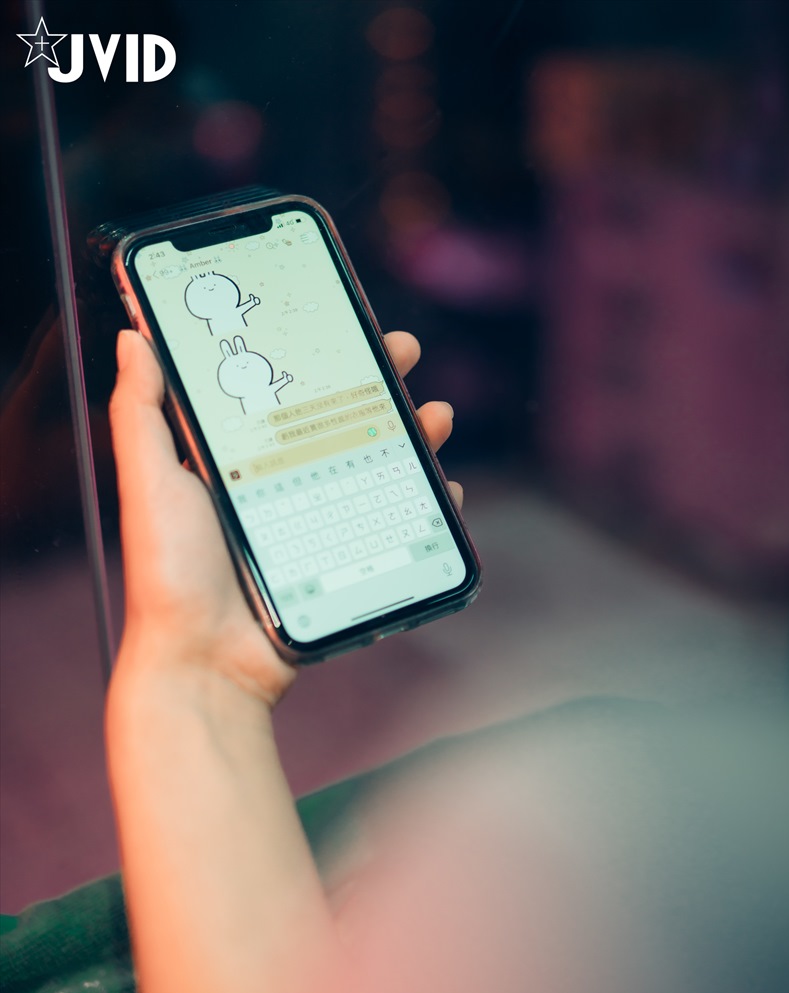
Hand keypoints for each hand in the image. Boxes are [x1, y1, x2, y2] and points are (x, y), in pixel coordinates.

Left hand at [109, 330, 460, 706]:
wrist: (205, 664)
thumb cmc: (170, 575)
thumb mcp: (149, 482)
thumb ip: (140, 412)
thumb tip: (133, 338)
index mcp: (232, 460)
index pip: (279, 390)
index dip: (312, 353)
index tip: (339, 319)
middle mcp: (276, 484)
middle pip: (336, 418)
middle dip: (374, 379)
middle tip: (401, 350)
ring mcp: (313, 523)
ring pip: (373, 464)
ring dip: (410, 433)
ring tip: (434, 414)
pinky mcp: (341, 561)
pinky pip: (391, 522)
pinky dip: (422, 502)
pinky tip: (443, 488)